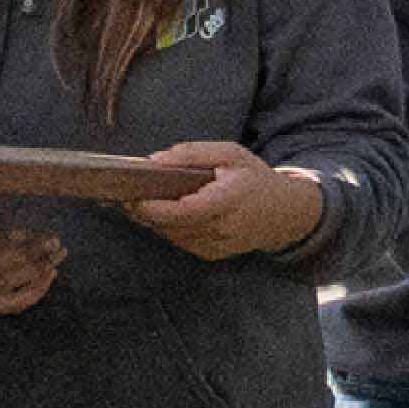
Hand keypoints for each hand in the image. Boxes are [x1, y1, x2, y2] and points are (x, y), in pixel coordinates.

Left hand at [132, 138, 337, 262]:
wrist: (285, 213)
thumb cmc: (254, 178)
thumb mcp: (229, 153)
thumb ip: (191, 154)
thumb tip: (153, 161)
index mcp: (228, 201)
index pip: (182, 211)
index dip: (152, 207)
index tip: (130, 196)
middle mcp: (223, 229)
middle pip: (171, 225)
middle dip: (144, 212)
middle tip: (123, 195)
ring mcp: (218, 246)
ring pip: (172, 236)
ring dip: (153, 221)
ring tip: (138, 201)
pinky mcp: (213, 254)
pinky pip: (181, 241)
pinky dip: (169, 228)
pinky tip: (162, 212)